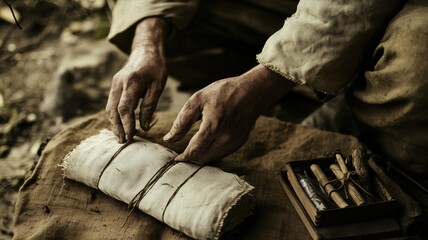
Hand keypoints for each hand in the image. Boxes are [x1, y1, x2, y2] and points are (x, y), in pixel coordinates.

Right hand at [106, 18, 168, 142]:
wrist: (145, 50)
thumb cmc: (155, 67)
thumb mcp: (158, 84)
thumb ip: (150, 104)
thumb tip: (145, 126)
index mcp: (132, 81)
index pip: (125, 107)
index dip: (127, 123)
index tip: (131, 136)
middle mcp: (119, 83)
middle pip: (113, 110)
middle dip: (117, 128)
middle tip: (123, 142)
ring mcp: (114, 84)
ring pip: (109, 108)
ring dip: (114, 124)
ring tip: (121, 138)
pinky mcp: (114, 86)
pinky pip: (111, 104)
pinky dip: (114, 117)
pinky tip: (120, 127)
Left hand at [163, 65, 294, 162]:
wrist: (252, 91)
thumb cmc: (223, 92)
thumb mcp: (198, 99)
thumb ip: (182, 121)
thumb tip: (169, 139)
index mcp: (214, 125)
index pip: (195, 150)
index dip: (183, 157)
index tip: (175, 158)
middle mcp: (226, 137)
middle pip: (203, 157)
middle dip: (191, 158)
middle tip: (180, 154)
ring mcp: (235, 142)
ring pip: (212, 158)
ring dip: (201, 156)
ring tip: (192, 150)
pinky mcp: (240, 143)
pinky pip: (222, 153)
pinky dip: (212, 152)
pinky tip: (206, 145)